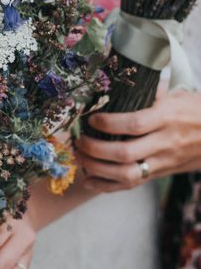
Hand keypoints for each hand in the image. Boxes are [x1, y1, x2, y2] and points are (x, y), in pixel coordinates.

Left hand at [77, 89, 200, 191]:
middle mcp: (165, 142)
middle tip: (79, 140)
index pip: (135, 124)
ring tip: (80, 157)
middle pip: (126, 153)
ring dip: (97, 168)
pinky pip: (133, 185)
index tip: (91, 119)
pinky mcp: (161, 174)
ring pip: (128, 174)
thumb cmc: (194, 109)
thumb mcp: (175, 94)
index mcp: (168, 118)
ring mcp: (164, 162)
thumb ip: (149, 91)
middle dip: (95, 149)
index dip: (109, 123)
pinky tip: (89, 180)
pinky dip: (108, 186)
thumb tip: (115, 83)